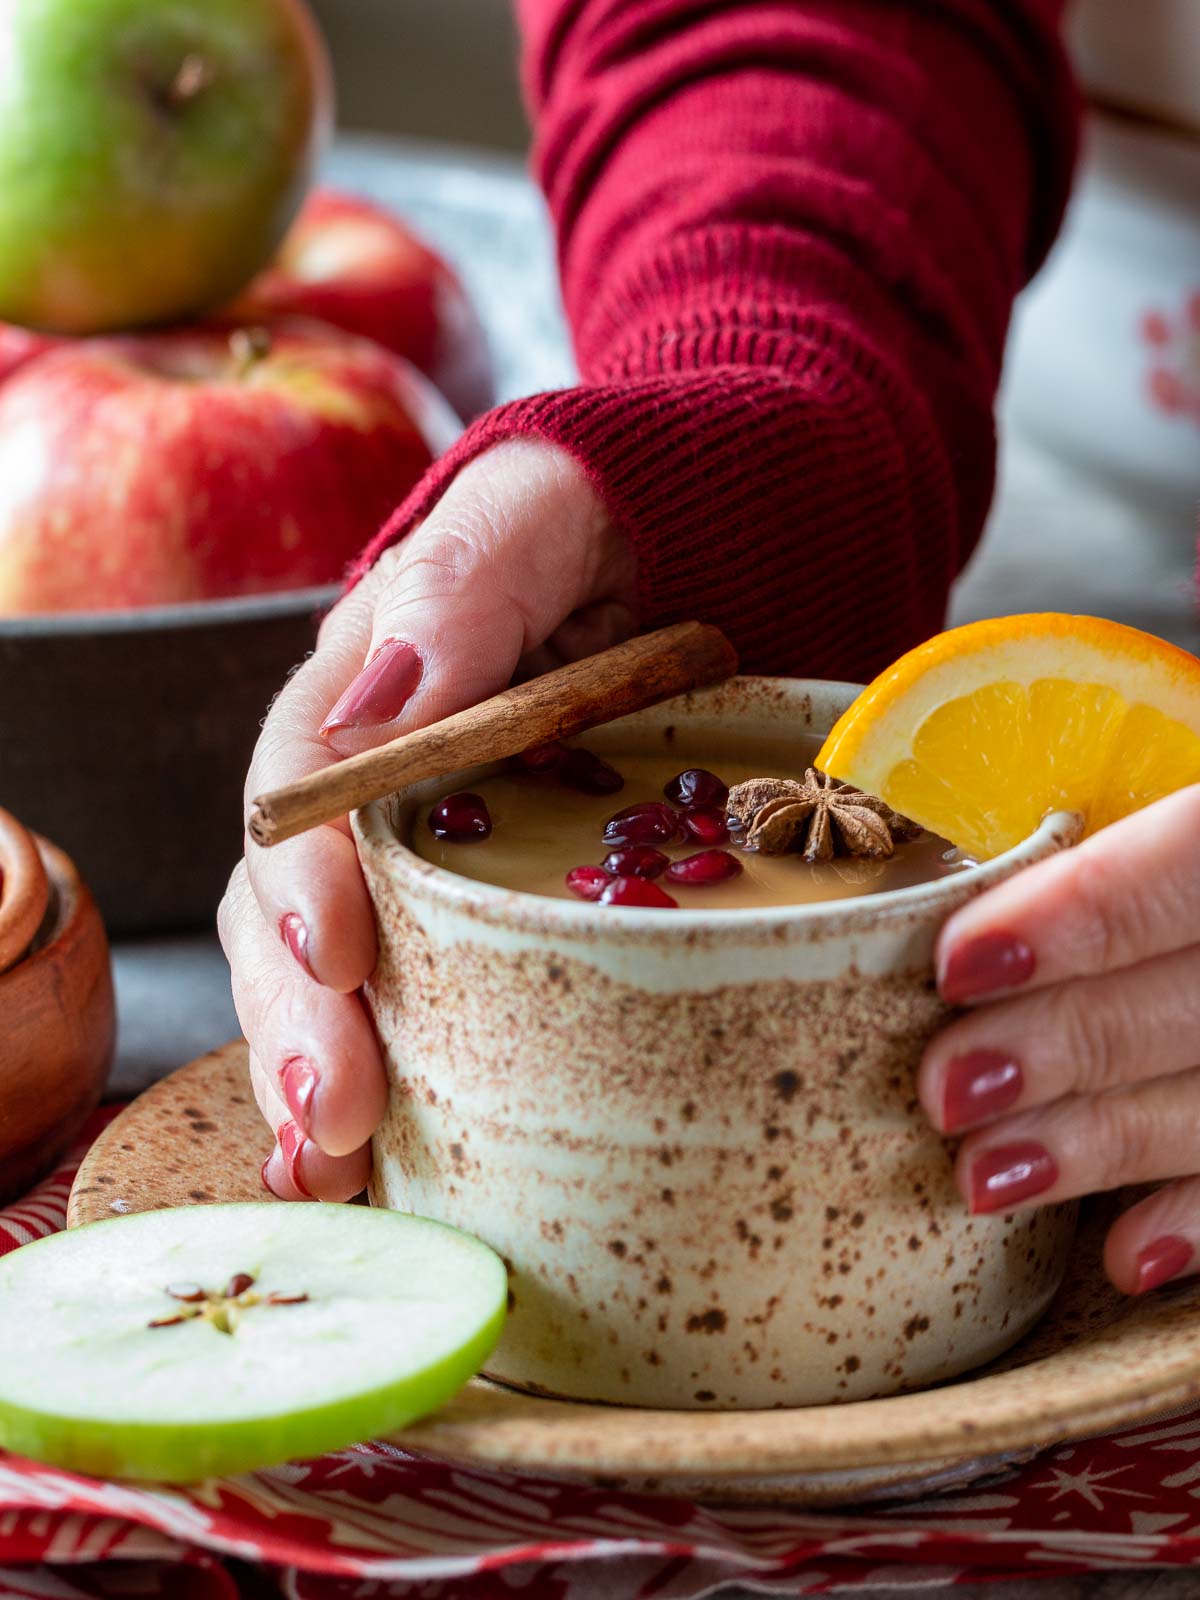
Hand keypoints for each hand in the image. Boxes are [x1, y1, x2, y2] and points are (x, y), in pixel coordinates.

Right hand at [218, 439, 634, 1199]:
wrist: (699, 541)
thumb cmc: (613, 521)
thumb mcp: (542, 512)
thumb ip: (466, 585)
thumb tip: (380, 703)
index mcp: (369, 687)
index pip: (304, 787)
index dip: (306, 873)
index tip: (341, 955)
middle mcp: (375, 785)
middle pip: (293, 907)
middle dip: (301, 1014)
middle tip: (335, 1112)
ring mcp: (424, 856)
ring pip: (331, 974)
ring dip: (320, 1076)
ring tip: (330, 1170)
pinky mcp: (480, 911)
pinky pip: (416, 1000)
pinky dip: (390, 1088)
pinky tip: (373, 1169)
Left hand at [917, 785, 1199, 1294]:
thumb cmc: (1182, 861)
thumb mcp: (1163, 804)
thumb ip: (1103, 844)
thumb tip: (948, 926)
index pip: (1191, 863)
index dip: (1081, 915)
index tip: (959, 964)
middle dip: (1065, 1045)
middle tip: (942, 1090)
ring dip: (1106, 1144)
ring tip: (984, 1179)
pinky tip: (1124, 1256)